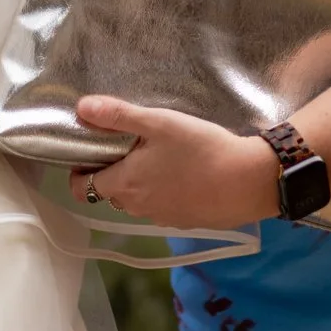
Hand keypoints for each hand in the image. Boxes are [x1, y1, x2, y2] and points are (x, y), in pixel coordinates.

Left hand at [72, 96, 278, 229]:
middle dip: (112, 174)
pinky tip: (182, 176)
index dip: (80, 172)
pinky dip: (163, 194)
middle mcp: (138, 207)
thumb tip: (81, 108)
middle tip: (128, 148)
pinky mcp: (186, 223)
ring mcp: (162, 218)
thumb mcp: (158, 122)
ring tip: (157, 159)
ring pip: (137, 202)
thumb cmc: (201, 148)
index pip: (82, 188)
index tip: (90, 153)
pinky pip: (162, 208)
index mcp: (124, 184)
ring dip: (139, 185)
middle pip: (111, 193)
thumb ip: (117, 115)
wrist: (249, 181)